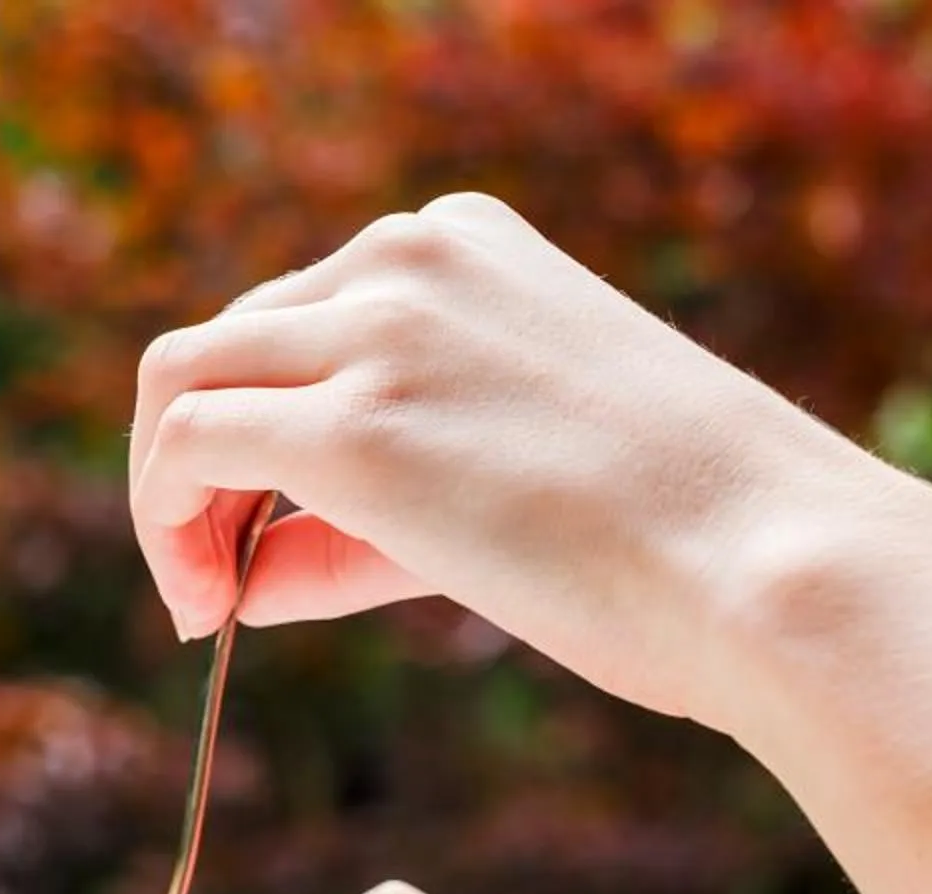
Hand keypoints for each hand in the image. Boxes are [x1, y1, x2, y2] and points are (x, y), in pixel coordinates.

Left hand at [127, 192, 903, 732]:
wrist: (768, 560)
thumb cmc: (678, 543)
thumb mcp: (516, 470)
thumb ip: (376, 506)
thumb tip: (248, 573)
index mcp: (463, 245)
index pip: (302, 323)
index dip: (262, 440)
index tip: (263, 543)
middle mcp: (409, 258)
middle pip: (227, 345)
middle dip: (201, 472)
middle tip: (216, 587)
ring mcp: (377, 331)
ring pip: (180, 381)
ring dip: (164, 498)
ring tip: (198, 601)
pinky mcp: (353, 426)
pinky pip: (186, 449)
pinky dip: (163, 527)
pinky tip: (206, 609)